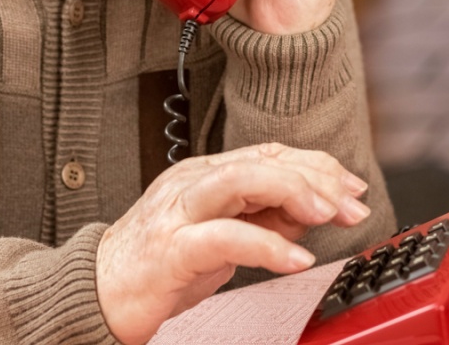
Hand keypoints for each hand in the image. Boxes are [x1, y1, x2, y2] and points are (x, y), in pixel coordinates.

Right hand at [95, 143, 370, 344]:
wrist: (96, 294)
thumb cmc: (157, 267)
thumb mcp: (221, 238)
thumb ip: (263, 220)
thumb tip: (311, 212)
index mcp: (204, 175)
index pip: (269, 154)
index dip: (317, 166)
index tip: (352, 189)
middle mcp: (191, 184)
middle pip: (261, 160)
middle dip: (315, 178)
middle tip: (351, 204)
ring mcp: (178, 212)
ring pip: (240, 181)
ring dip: (292, 192)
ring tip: (326, 214)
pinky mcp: (171, 249)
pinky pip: (224, 237)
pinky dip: (267, 246)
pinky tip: (296, 260)